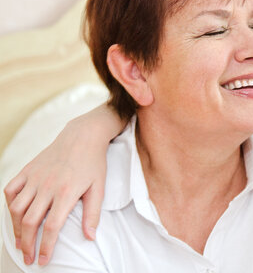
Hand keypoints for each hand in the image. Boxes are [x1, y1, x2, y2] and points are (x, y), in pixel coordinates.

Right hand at [3, 104, 123, 265]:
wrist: (83, 136)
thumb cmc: (93, 163)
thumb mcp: (99, 188)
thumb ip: (93, 214)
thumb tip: (90, 237)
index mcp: (66, 192)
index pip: (51, 227)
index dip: (45, 246)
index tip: (43, 260)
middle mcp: (47, 186)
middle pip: (30, 222)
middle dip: (28, 244)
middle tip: (29, 258)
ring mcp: (35, 177)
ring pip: (17, 208)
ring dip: (17, 229)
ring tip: (21, 242)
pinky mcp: (27, 170)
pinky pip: (10, 190)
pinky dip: (9, 204)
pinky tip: (15, 215)